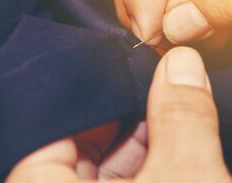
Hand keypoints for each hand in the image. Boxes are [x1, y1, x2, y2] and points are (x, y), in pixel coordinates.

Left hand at [6, 47, 231, 181]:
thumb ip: (183, 117)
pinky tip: (174, 128)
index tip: (120, 60)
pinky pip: (125, 177)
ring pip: (106, 159)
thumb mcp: (188, 180)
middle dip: (123, 104)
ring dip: (142, 129)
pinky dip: (150, 155)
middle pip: (78, 139)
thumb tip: (181, 63)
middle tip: (152, 71)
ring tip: (169, 93)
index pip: (43, 126)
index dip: (86, 87)